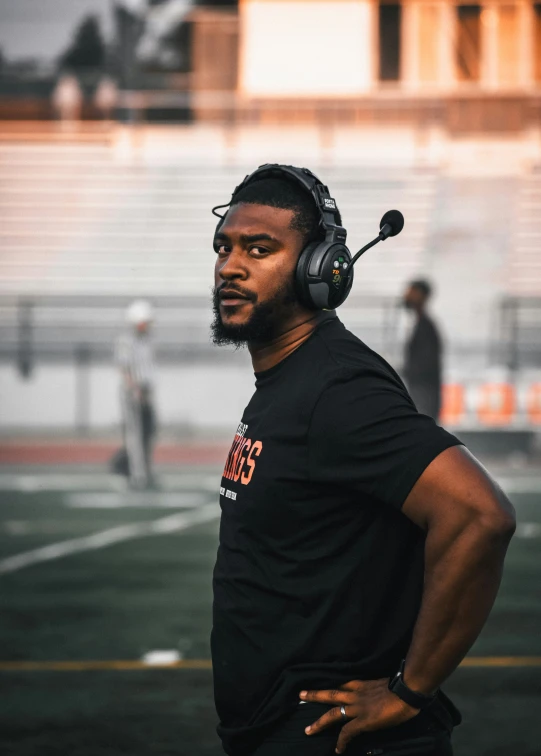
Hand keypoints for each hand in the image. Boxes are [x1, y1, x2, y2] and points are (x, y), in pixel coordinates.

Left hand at [299, 678, 418, 753]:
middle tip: (301, 694)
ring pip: (333, 713)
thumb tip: (378, 696)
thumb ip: (377, 690)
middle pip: (331, 694)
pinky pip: (347, 732)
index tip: (324, 689)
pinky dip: (341, 742)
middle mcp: (356, 694)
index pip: (343, 685)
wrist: (407, 691)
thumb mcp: (385, 684)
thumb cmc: (402, 687)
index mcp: (362, 684)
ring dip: (319, 722)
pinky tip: (337, 750)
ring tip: (308, 730)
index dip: (334, 688)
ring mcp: (358, 707)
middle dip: (315, 695)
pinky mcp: (363, 721)